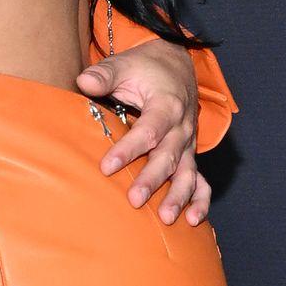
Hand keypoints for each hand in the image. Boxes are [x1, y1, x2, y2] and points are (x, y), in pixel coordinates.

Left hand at [76, 39, 210, 225]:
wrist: (175, 64)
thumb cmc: (145, 67)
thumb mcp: (124, 64)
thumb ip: (104, 74)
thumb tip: (84, 82)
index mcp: (167, 105)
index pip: (148, 130)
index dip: (128, 149)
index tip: (107, 167)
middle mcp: (182, 127)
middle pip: (168, 156)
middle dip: (152, 180)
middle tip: (134, 200)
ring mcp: (188, 143)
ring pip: (188, 173)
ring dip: (179, 196)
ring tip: (165, 218)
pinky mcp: (189, 154)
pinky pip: (201, 179)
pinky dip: (200, 200)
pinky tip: (193, 221)